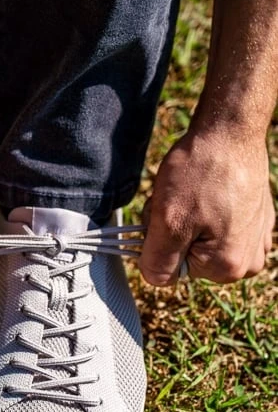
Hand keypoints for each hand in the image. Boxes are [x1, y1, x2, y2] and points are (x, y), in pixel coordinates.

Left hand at [139, 127, 274, 284]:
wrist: (230, 131)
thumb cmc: (202, 171)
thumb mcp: (167, 221)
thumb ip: (158, 261)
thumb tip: (156, 280)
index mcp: (227, 267)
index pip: (171, 269)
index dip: (160, 241)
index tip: (166, 215)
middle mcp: (248, 260)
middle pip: (189, 256)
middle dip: (174, 230)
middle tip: (177, 199)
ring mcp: (256, 239)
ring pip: (201, 240)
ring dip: (187, 219)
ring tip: (193, 192)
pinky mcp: (256, 220)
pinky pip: (219, 226)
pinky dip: (207, 210)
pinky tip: (210, 189)